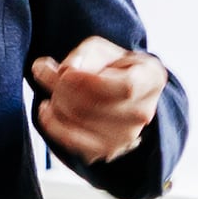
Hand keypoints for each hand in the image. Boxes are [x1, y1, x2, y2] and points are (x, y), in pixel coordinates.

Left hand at [29, 38, 164, 166]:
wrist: (119, 92)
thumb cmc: (111, 66)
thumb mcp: (102, 49)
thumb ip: (85, 54)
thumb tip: (66, 70)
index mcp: (151, 79)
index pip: (125, 88)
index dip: (90, 82)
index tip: (66, 73)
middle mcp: (144, 111)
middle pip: (95, 105)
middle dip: (62, 88)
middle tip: (47, 73)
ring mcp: (127, 135)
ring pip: (80, 121)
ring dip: (55, 103)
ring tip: (50, 88)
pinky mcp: (107, 150)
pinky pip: (73, 141)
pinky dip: (53, 125)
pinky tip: (46, 111)